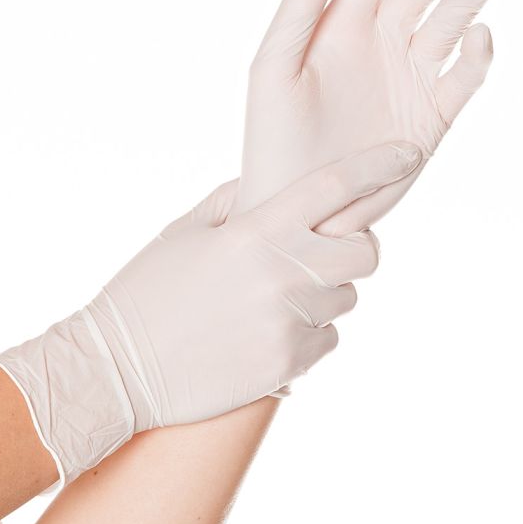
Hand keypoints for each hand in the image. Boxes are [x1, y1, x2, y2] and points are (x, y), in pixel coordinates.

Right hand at [0, 141, 419, 485]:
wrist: (115, 369)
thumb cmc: (147, 290)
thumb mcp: (185, 230)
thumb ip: (235, 200)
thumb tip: (269, 185)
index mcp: (254, 232)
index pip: (335, 187)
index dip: (378, 166)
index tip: (407, 154)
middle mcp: (281, 276)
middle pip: (364, 253)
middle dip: (356, 247)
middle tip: (325, 249)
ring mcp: (288, 325)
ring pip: (345, 300)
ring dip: (322, 293)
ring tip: (272, 297)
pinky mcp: (288, 367)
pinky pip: (324, 339)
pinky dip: (306, 331)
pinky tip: (263, 330)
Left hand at [237, 0, 502, 235]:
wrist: (296, 207)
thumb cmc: (273, 140)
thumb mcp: (271, 72)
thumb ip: (296, 12)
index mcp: (341, 29)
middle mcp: (380, 47)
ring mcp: (407, 81)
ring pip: (449, 24)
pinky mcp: (429, 120)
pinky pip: (461, 81)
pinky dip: (475, 58)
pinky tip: (478, 35)